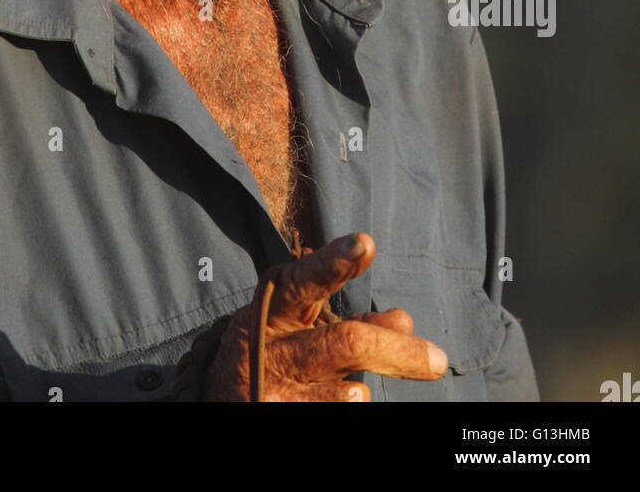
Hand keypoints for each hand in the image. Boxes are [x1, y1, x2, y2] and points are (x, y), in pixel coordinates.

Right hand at [203, 232, 448, 401]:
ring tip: (364, 395)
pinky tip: (350, 403)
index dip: (335, 262)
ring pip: (331, 388)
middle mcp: (270, 344)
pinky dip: (336, 407)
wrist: (217, 395)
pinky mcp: (268, 414)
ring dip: (357, 393)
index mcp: (277, 305)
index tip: (365, 243)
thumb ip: (351, 322)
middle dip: (395, 351)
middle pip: (343, 343)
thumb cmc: (272, 347)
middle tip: (439, 361)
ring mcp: (269, 386)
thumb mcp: (301, 323)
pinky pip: (314, 414)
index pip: (308, 279)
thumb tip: (405, 320)